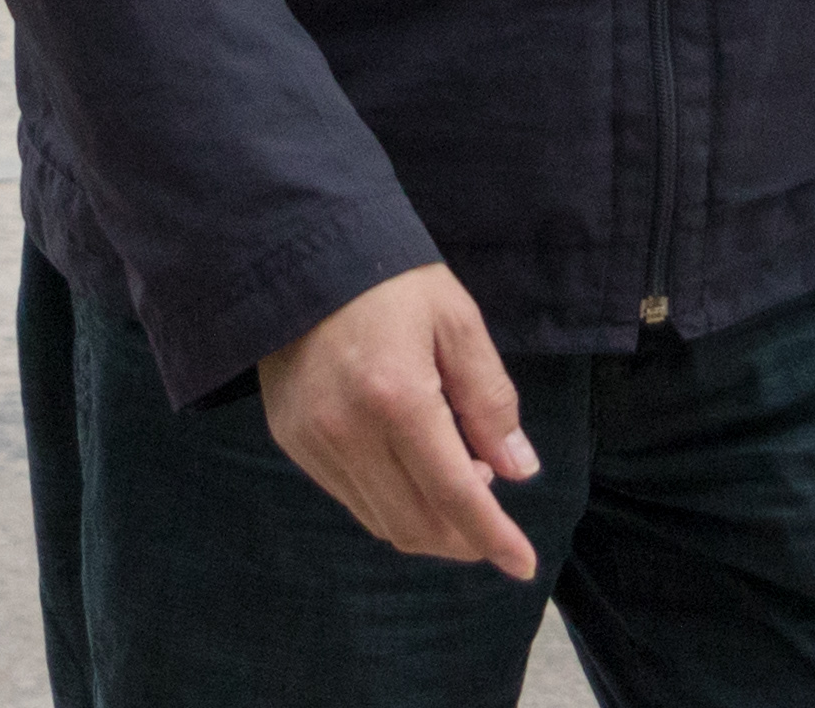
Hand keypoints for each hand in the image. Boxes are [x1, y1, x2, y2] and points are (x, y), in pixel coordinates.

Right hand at [256, 263, 542, 576]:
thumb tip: (516, 469)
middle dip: (462, 538)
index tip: (524, 565)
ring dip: (427, 521)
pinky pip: (349, 495)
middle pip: (415, 524)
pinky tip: (407, 464)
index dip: (493, 538)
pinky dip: (389, 499)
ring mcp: (312, 441)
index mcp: (398, 397)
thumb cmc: (390, 278)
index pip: (454, 494)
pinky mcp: (290, 440)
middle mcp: (347, 431)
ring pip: (380, 520)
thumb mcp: (456, 320)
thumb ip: (489, 399)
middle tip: (488, 504)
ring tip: (452, 474)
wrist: (298, 250)